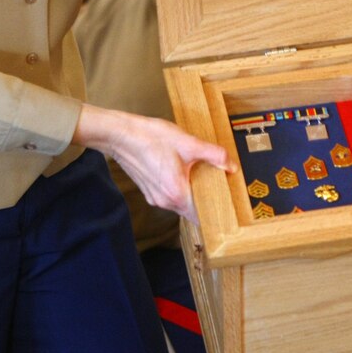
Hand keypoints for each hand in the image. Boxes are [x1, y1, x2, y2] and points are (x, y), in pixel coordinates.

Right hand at [74, 104, 236, 221]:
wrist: (120, 134)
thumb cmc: (151, 138)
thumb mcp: (188, 143)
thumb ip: (214, 155)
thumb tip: (231, 166)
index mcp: (177, 194)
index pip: (202, 218)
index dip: (216, 215)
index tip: (227, 209)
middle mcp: (165, 201)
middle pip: (192, 211)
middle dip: (206, 202)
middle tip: (220, 189)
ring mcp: (155, 197)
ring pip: (181, 203)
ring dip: (192, 194)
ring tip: (202, 178)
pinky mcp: (148, 191)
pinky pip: (170, 196)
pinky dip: (179, 189)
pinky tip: (182, 173)